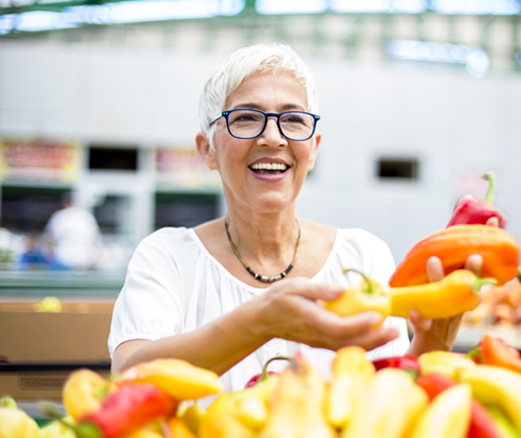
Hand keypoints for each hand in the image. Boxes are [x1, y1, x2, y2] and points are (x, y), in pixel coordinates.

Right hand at [253, 277, 398, 351]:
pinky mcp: (321, 344)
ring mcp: (319, 342)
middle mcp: (317, 335)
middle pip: (349, 342)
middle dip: (374, 338)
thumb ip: (319, 288)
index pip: (339, 326)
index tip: (378, 315)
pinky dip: (362, 344)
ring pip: (349, 347)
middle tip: (396, 330)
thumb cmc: (278, 299)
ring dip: (372, 343)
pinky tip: (375, 337)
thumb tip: (343, 289)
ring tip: (391, 334)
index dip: (360, 323)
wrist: (262, 319)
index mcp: (311, 320)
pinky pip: (344, 347)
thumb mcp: (295, 285)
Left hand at [407, 216, 497, 355]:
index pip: (475, 266)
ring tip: (433, 260)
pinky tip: (413, 312)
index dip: (486, 245)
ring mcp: (444, 316)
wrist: (429, 343)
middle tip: (473, 255)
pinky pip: (423, 324)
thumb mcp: (445, 287)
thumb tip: (447, 233)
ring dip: (439, 278)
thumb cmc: (438, 309)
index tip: (493, 222)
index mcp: (462, 289)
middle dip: (471, 270)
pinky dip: (418, 319)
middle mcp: (457, 302)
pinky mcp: (428, 330)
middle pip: (467, 284)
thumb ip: (447, 264)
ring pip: (445, 299)